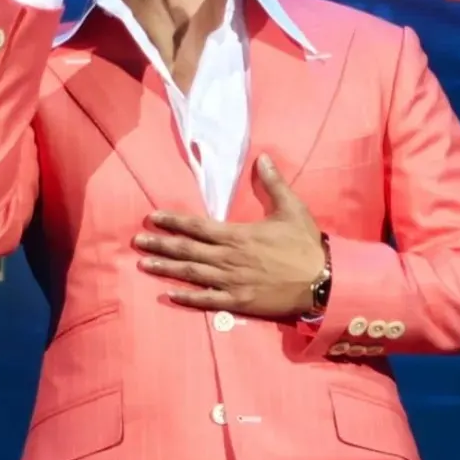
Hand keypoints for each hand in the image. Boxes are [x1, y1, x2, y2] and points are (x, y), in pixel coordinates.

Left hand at [134, 155, 325, 318]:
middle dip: (160, 244)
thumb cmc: (306, 244)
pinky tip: (169, 294)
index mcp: (237, 235)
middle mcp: (229, 258)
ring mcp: (232, 281)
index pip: (197, 226)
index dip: (173, 221)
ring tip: (144, 264)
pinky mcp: (239, 302)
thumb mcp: (292, 208)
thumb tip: (262, 157)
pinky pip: (207, 300)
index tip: (152, 217)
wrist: (323, 281)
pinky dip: (187, 298)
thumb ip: (273, 183)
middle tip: (137, 241)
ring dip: (166, 268)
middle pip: (187, 250)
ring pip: (192, 274)